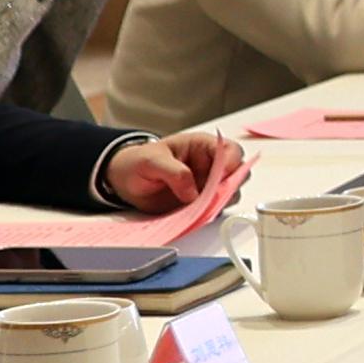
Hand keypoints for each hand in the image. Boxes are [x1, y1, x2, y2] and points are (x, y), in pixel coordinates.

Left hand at [104, 130, 233, 213]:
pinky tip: (193, 215)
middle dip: (230, 187)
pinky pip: (213, 210)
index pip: (231, 151)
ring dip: (219, 203)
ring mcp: (207, 186)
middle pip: (238, 175)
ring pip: (229, 195)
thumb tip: (193, 193)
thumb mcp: (151, 160)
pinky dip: (207, 215)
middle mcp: (210, 166)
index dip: (232, 164)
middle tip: (212, 196)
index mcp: (203, 147)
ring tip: (198, 207)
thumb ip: (174, 172)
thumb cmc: (138, 162)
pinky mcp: (200, 204)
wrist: (125, 181)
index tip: (221, 178)